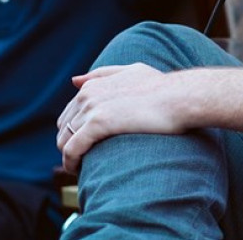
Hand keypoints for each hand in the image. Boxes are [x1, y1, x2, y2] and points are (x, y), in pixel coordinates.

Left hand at [57, 63, 184, 173]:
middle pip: (64, 127)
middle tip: (82, 159)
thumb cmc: (162, 86)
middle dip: (69, 144)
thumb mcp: (131, 71)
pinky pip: (72, 148)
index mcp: (92, 85)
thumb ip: (102, 74)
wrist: (179, 96)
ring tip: (81, 168)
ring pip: (64, 139)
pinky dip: (70, 162)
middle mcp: (87, 95)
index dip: (73, 131)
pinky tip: (77, 170)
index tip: (84, 144)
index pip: (69, 113)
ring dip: (69, 156)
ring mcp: (91, 108)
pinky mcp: (98, 124)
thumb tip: (75, 80)